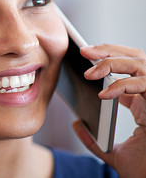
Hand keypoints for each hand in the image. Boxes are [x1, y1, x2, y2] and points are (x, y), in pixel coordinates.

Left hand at [73, 44, 145, 177]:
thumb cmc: (144, 172)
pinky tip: (103, 94)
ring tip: (89, 71)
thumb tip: (77, 125)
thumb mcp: (114, 154)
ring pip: (142, 64)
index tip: (85, 56)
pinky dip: (123, 85)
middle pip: (136, 58)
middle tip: (84, 51)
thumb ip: (95, 140)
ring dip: (113, 62)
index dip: (108, 58)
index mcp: (144, 104)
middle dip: (109, 50)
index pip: (128, 70)